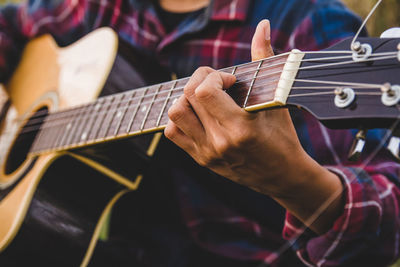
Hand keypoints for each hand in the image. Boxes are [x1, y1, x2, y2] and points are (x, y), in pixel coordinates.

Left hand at [165, 20, 343, 232]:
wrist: (282, 176)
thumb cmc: (283, 137)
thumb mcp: (276, 100)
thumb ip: (265, 59)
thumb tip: (261, 26)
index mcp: (240, 128)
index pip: (204, 92)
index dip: (213, 76)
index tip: (229, 79)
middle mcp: (220, 142)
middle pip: (186, 98)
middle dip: (198, 80)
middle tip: (215, 82)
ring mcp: (207, 153)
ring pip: (175, 115)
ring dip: (186, 99)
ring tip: (205, 98)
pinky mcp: (201, 160)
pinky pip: (173, 133)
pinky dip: (180, 117)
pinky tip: (198, 114)